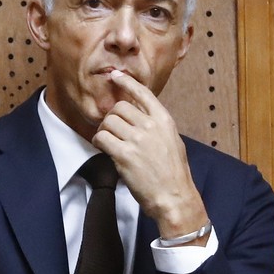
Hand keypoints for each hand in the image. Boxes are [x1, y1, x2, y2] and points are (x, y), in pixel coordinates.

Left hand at [94, 69, 209, 242]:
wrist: (174, 196)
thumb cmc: (173, 174)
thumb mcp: (172, 141)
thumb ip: (157, 126)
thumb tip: (141, 116)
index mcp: (164, 120)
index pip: (143, 93)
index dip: (126, 82)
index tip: (115, 76)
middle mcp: (150, 126)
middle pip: (120, 107)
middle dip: (111, 116)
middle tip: (112, 129)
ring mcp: (137, 140)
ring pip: (108, 121)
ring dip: (104, 130)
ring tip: (109, 142)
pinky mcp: (124, 155)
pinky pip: (102, 138)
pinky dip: (98, 142)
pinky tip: (103, 149)